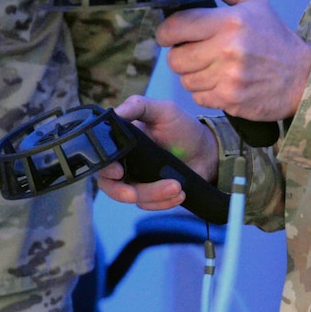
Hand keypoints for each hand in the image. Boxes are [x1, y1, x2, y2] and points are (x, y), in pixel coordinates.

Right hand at [94, 94, 216, 209]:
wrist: (208, 151)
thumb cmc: (183, 128)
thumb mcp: (163, 110)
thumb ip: (139, 106)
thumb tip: (114, 112)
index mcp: (122, 142)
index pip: (102, 158)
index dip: (105, 168)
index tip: (118, 171)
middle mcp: (125, 163)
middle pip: (110, 185)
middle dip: (121, 192)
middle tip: (134, 194)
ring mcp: (138, 180)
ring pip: (134, 197)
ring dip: (154, 195)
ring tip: (177, 186)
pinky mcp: (152, 195)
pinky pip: (150, 205)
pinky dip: (164, 203)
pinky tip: (180, 194)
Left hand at [159, 0, 310, 123]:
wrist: (302, 77)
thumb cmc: (275, 37)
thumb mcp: (255, 1)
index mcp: (232, 22)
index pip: (178, 26)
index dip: (166, 31)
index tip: (169, 34)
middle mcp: (229, 49)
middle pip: (176, 58)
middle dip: (180, 54)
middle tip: (193, 52)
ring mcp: (229, 77)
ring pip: (185, 79)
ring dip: (193, 74)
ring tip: (212, 67)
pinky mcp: (230, 99)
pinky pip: (198, 96)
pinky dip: (205, 91)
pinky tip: (221, 82)